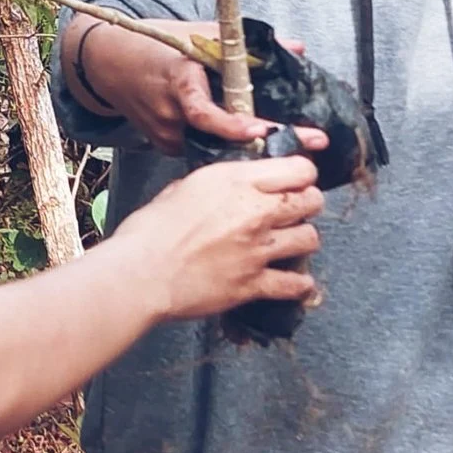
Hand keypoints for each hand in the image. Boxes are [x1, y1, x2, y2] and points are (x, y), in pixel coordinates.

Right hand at [67, 12, 323, 157]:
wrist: (110, 64)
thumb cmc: (158, 44)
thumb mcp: (200, 34)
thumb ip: (248, 45)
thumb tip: (297, 48)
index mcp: (179, 83)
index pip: (205, 113)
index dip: (234, 125)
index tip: (263, 129)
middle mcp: (171, 115)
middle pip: (222, 137)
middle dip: (266, 142)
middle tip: (311, 144)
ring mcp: (166, 135)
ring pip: (216, 147)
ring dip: (249, 146)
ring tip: (294, 145)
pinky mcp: (164, 146)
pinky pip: (203, 149)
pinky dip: (226, 146)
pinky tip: (254, 145)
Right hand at [106, 151, 323, 321]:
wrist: (140, 274)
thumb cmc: (150, 231)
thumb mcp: (182, 187)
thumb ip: (215, 184)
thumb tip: (225, 187)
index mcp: (236, 181)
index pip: (299, 168)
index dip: (302, 174)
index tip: (295, 180)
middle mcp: (254, 211)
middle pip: (312, 201)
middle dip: (306, 204)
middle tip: (294, 210)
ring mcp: (258, 249)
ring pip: (310, 239)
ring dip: (303, 240)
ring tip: (291, 243)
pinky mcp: (253, 283)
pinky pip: (295, 284)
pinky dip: (298, 284)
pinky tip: (294, 282)